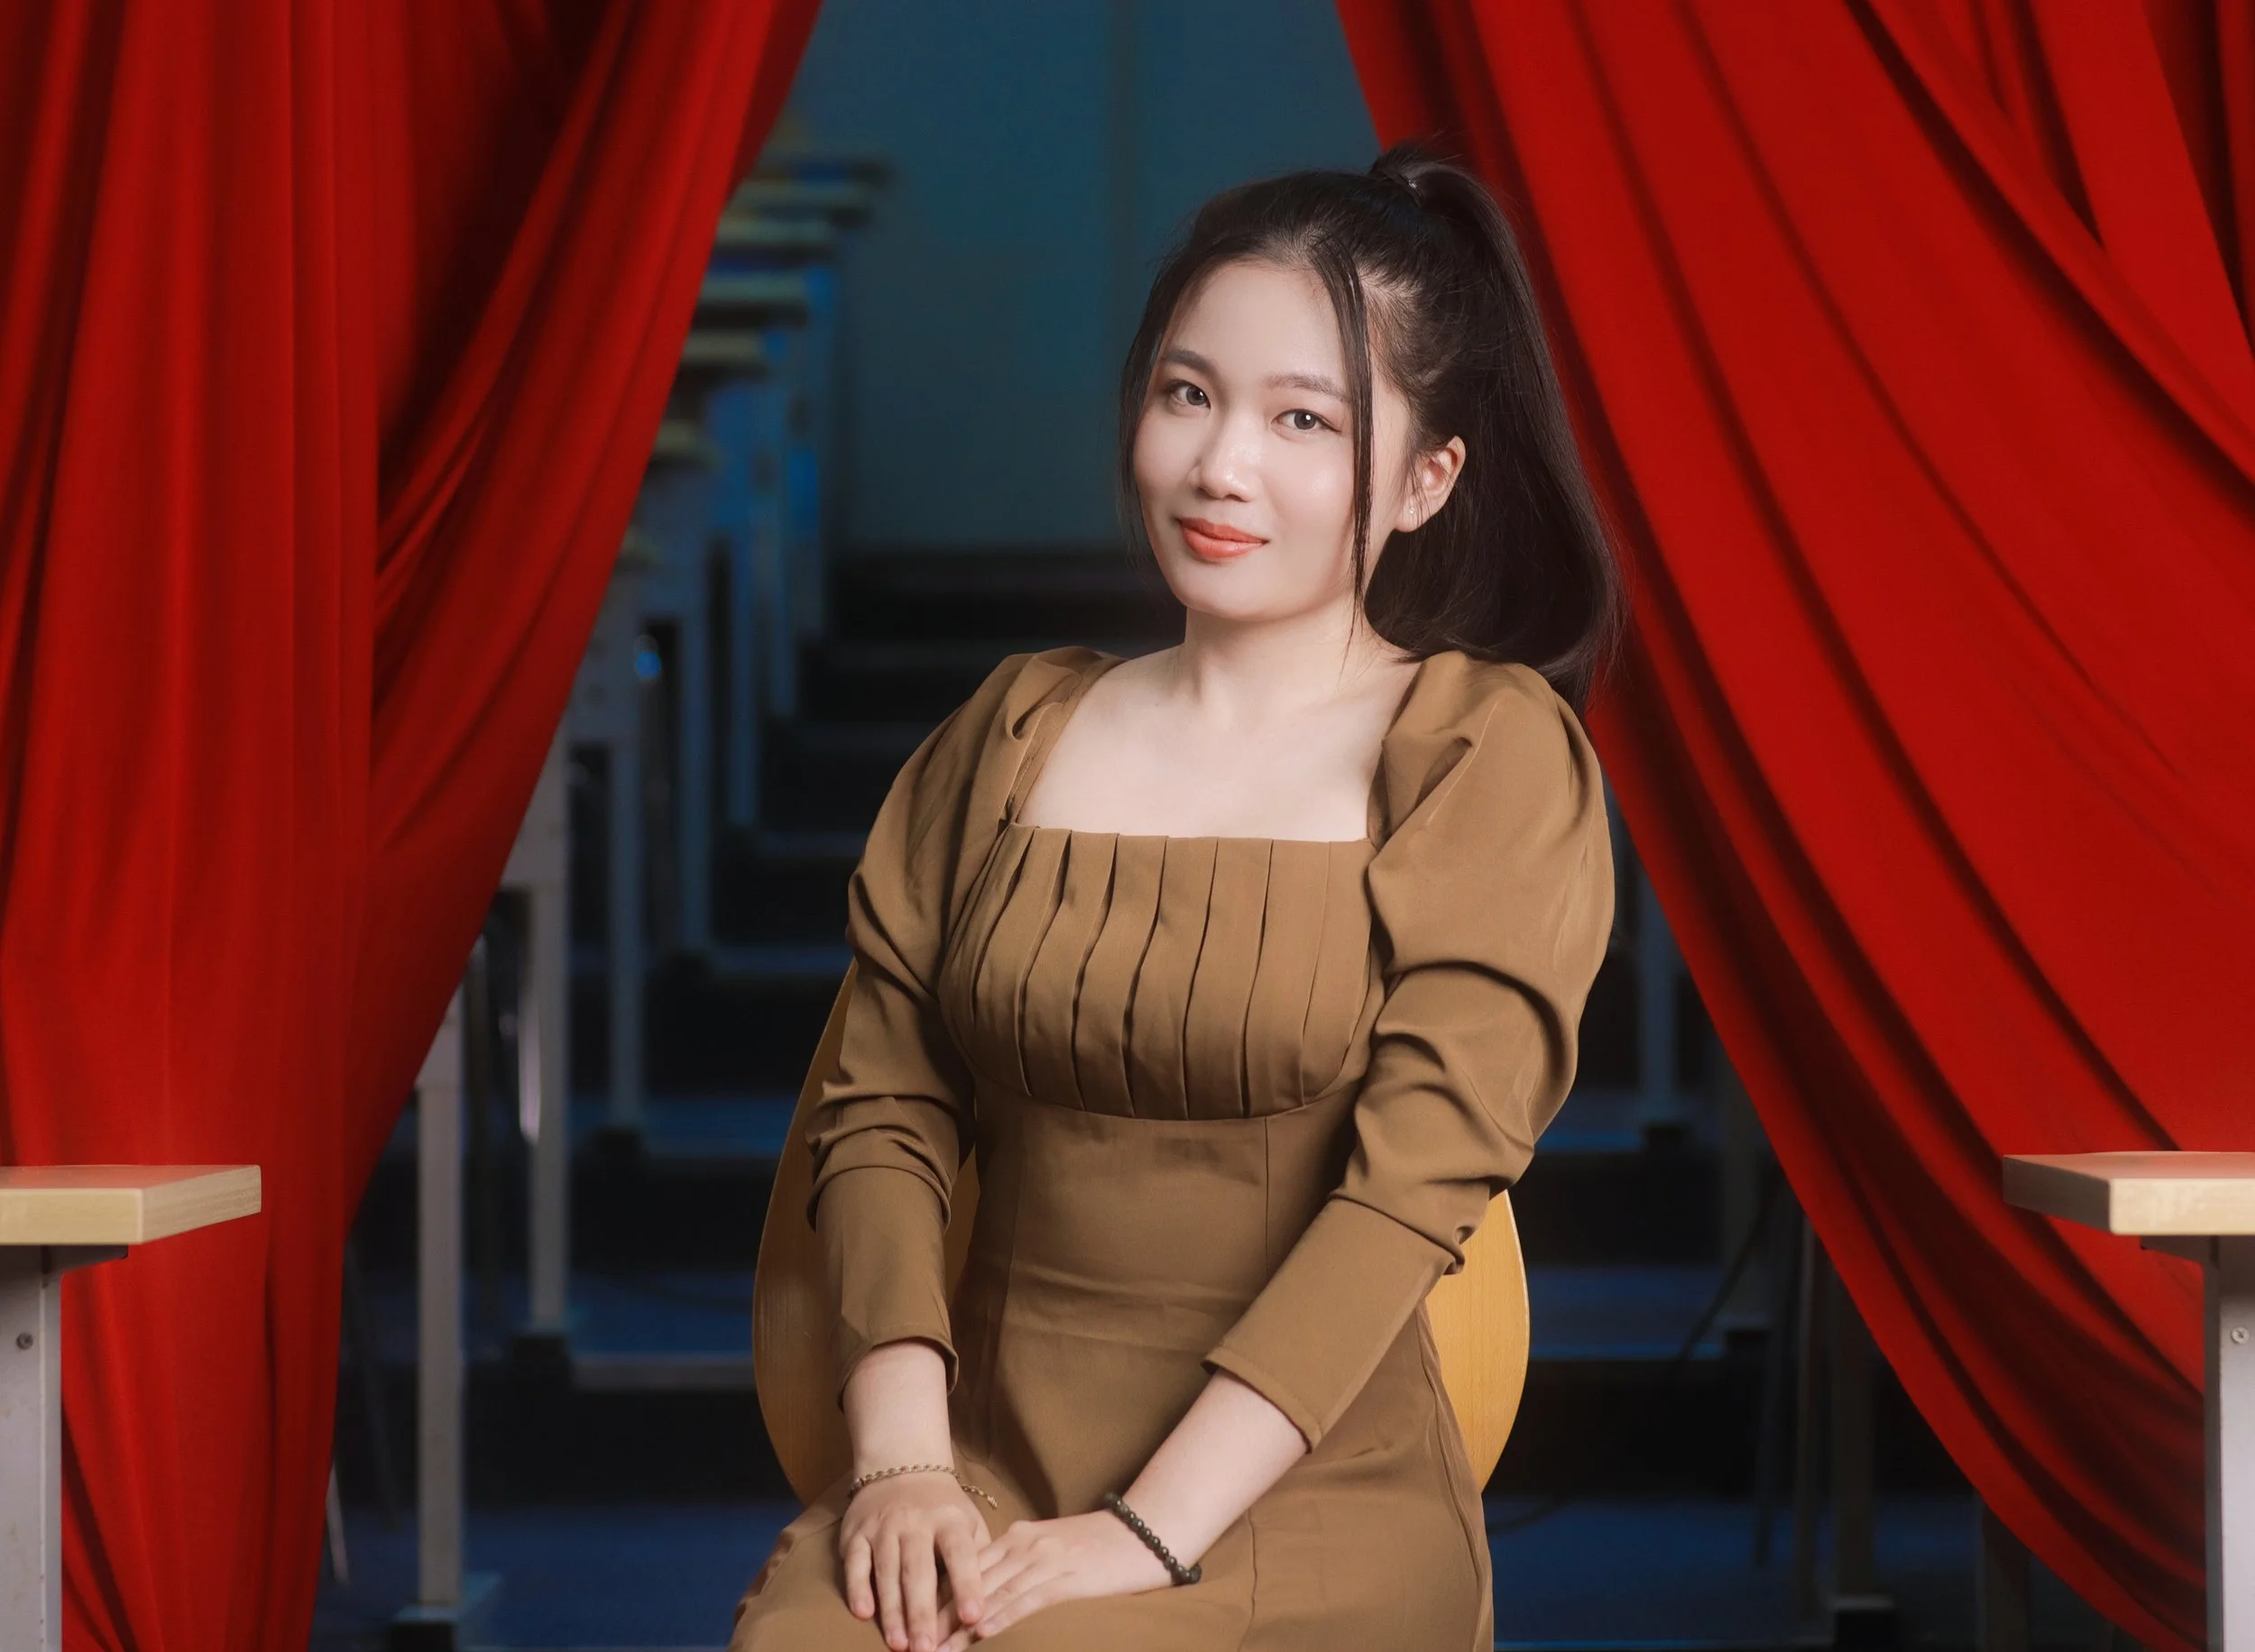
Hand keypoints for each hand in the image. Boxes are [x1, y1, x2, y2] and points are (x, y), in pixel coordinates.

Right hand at [838, 1471, 991, 1651]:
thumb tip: (993, 1599)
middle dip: (922, 1613)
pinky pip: (855, 1563)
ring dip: (892, 1611)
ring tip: (899, 1646)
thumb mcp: (969, 1521)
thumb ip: (980, 1556)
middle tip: (927, 1650)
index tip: (973, 1617)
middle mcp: (915, 1523)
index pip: (961, 1555)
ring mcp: (883, 1527)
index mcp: (950, 1521)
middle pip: (919, 1572)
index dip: (967, 1586)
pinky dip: (858, 1589)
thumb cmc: (943, 1507)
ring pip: (887, 1573)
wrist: (901, 1465)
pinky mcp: (856, 1533)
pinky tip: (863, 1613)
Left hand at [932, 1510, 1173, 1646]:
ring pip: (992, 1593)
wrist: (1144, 1530)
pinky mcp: (1067, 1576)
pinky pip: (1027, 1598)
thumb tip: (987, 1593)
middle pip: (971, 1583)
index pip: (966, 1569)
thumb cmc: (1098, 1546)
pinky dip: (1002, 1615)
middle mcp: (1024, 1543)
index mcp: (1018, 1536)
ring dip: (961, 1625)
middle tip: (913, 1643)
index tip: (912, 1622)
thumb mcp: (1051, 1549)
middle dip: (940, 1615)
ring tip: (936, 1649)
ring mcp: (1045, 1558)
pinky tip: (982, 1632)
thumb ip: (1018, 1565)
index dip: (938, 1598)